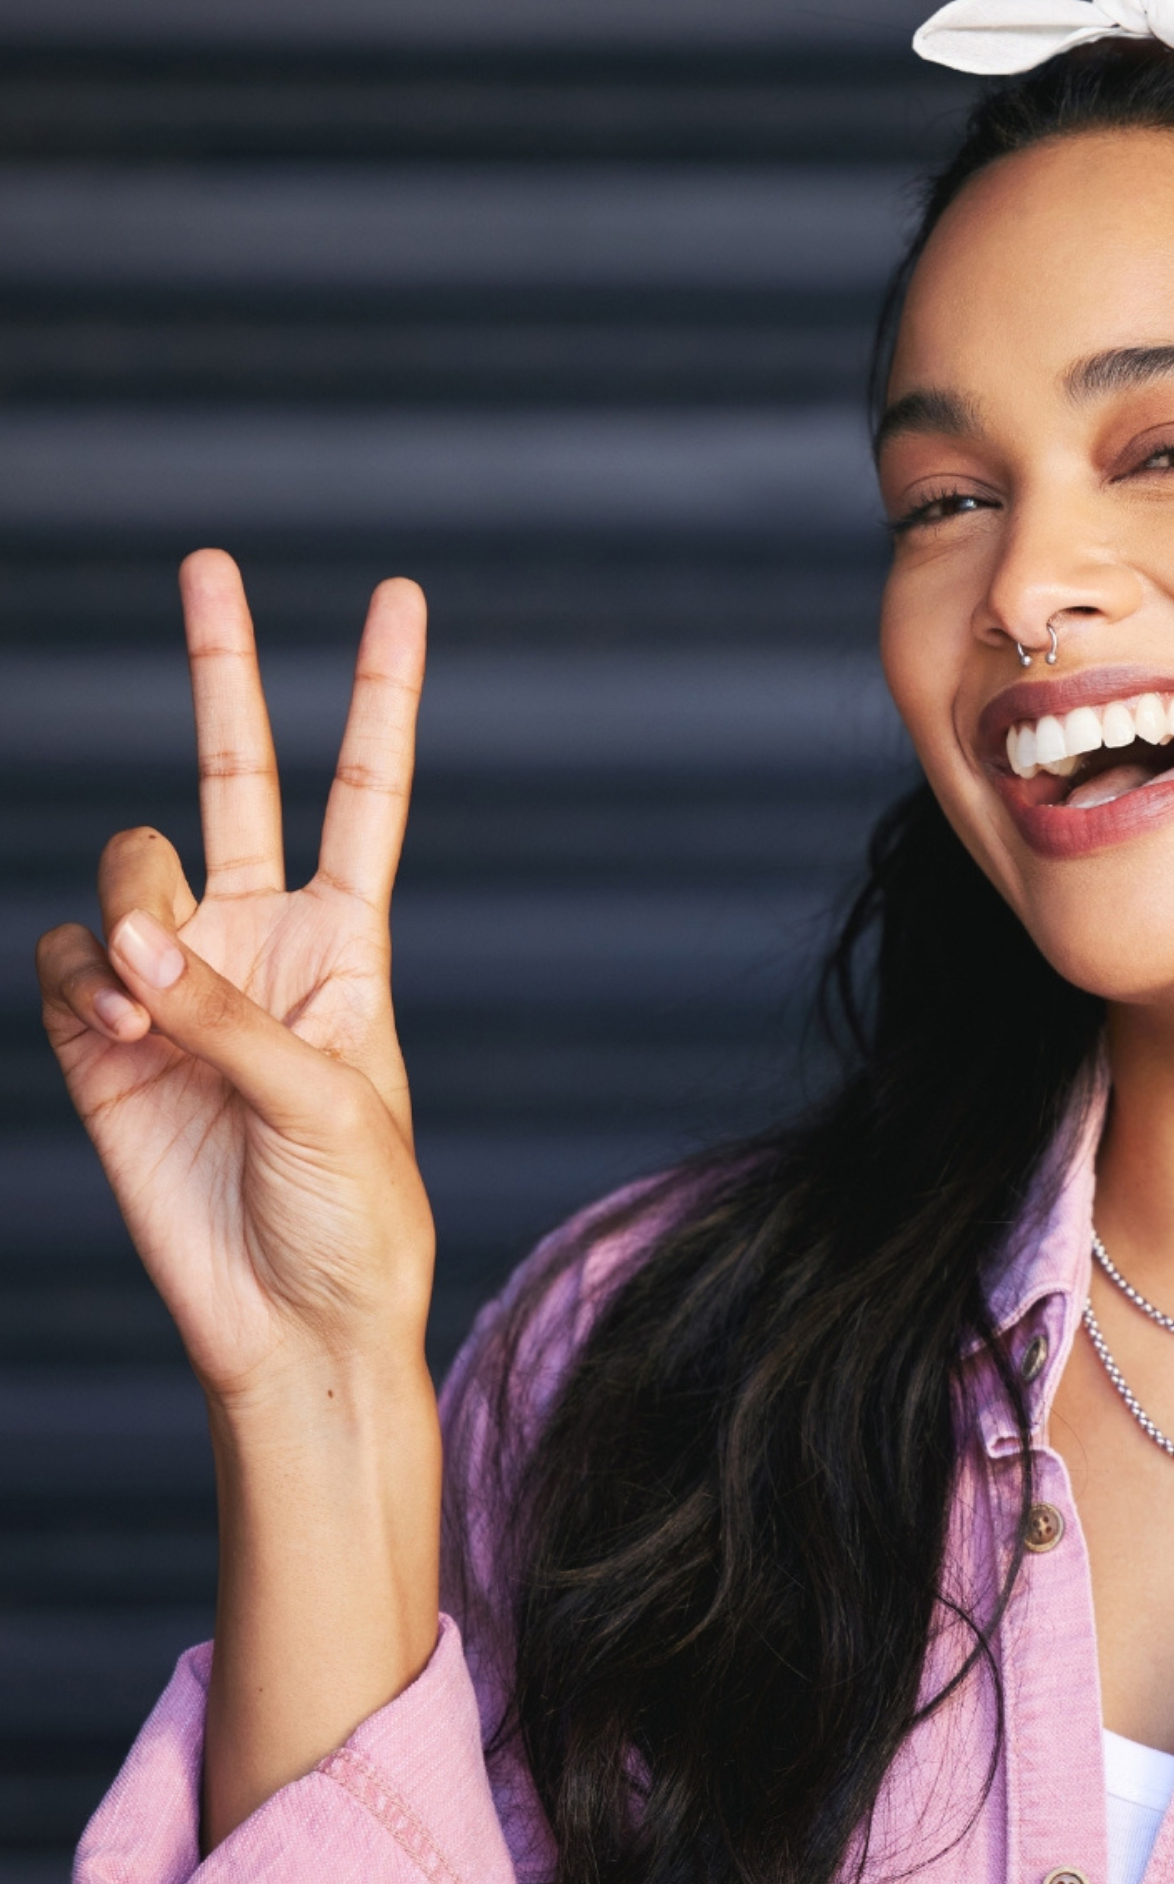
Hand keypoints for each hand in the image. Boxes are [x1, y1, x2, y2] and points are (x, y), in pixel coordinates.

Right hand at [36, 548, 433, 1404]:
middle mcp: (259, 943)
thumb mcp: (330, 1103)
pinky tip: (114, 1041)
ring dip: (133, 917)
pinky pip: (64, 960)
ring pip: (130, 873)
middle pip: (234, 777)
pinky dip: (81, 986)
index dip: (379, 696)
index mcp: (348, 942)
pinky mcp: (100, 1041)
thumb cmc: (355, 1215)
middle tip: (212, 561)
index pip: (364, 793)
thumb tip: (127, 934)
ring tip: (149, 1013)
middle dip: (222, 671)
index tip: (399, 596)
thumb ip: (228, 1010)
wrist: (292, 1323)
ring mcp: (176, 984)